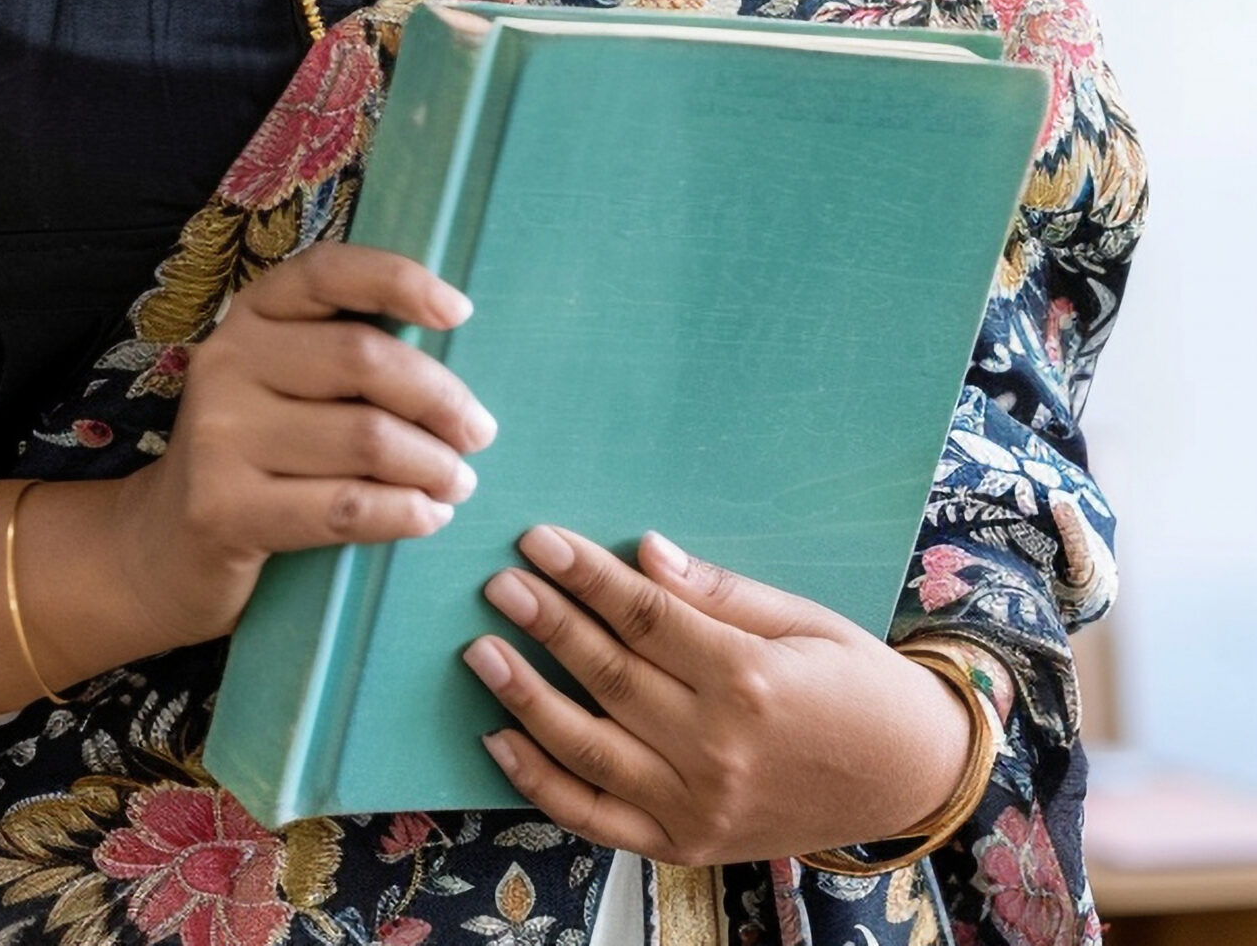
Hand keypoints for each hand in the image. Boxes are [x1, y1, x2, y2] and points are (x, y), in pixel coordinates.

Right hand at [109, 247, 496, 653]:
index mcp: (252, 314)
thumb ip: (349, 361)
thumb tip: (456, 374)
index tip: (461, 311)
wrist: (166, 544)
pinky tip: (427, 515)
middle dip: (440, 399)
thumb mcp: (289, 386)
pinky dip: (401, 513)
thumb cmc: (260, 454)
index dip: (398, 280)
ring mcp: (219, 434)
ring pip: (364, 438)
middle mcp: (227, 359)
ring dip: (432, 466)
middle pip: (363, 359)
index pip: (327, 272)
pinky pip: (341, 507)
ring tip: (457, 482)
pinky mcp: (222, 507)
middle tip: (478, 433)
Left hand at [463, 529, 978, 864]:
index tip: (538, 540)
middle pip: (609, 676)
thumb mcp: (801, 619)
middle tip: (498, 583)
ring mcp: (696, 807)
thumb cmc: (855, 683)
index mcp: (747, 681)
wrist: (905, 779)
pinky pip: (594, 819)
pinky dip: (539, 783)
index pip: (645, 619)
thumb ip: (717, 592)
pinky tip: (499, 740)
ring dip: (524, 696)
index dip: (587, 576)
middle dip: (546, 623)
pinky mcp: (683, 846)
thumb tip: (644, 553)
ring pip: (587, 749)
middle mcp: (716, 749)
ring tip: (480, 649)